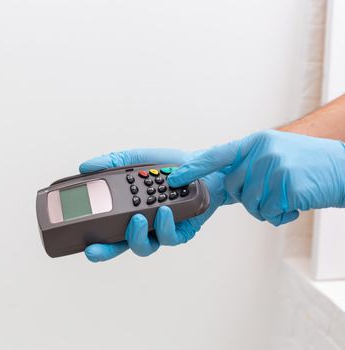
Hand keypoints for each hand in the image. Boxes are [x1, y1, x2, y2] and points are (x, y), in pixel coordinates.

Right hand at [79, 149, 227, 261]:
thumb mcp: (137, 159)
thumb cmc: (170, 166)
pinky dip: (164, 225)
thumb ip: (112, 162)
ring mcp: (159, 229)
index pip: (105, 228)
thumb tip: (86, 167)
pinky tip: (164, 211)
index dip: (93, 238)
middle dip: (104, 251)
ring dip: (136, 235)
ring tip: (138, 218)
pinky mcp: (180, 231)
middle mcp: (141, 224)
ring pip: (143, 247)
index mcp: (127, 209)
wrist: (202, 166)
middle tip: (94, 249)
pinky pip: (169, 237)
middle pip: (118, 246)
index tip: (81, 240)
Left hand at [169, 130, 344, 225]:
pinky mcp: (288, 186)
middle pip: (235, 188)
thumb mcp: (276, 151)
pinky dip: (283, 215)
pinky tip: (297, 203)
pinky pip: (271, 212)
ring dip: (269, 208)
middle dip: (250, 198)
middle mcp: (262, 151)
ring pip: (252, 203)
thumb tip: (227, 179)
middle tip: (275, 192)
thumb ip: (249, 162)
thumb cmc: (309, 164)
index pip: (217, 155)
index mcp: (256, 142)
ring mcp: (275, 167)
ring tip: (290, 195)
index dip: (195, 168)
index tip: (174, 178)